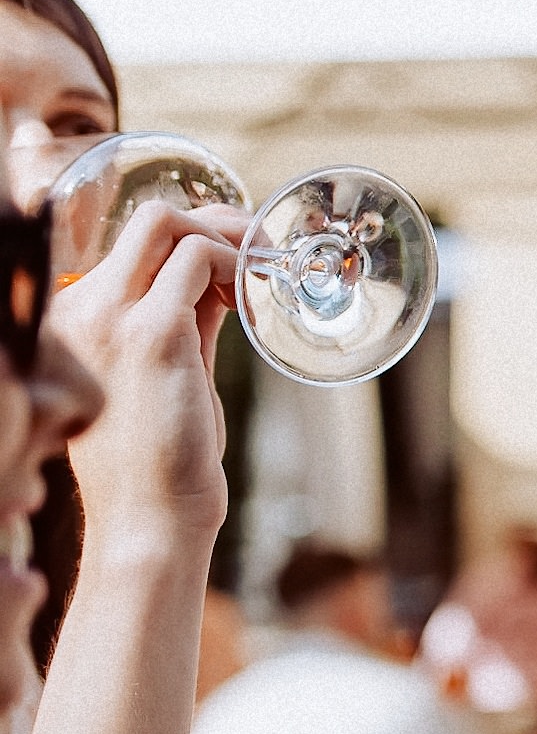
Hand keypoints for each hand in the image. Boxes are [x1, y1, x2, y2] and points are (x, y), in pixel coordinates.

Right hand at [45, 201, 247, 548]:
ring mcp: (109, 317)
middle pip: (148, 218)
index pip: (132, 244)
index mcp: (75, 318)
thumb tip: (223, 278)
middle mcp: (79, 309)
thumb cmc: (160, 456)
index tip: (234, 257)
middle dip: (216, 220)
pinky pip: (199, 259)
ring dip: (232, 239)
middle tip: (260, 253)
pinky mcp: (152, 333)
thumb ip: (186, 318)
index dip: (191, 234)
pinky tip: (256, 298)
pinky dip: (238, 265)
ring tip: (265, 274)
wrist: (149, 515)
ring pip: (168, 224)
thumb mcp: (167, 369)